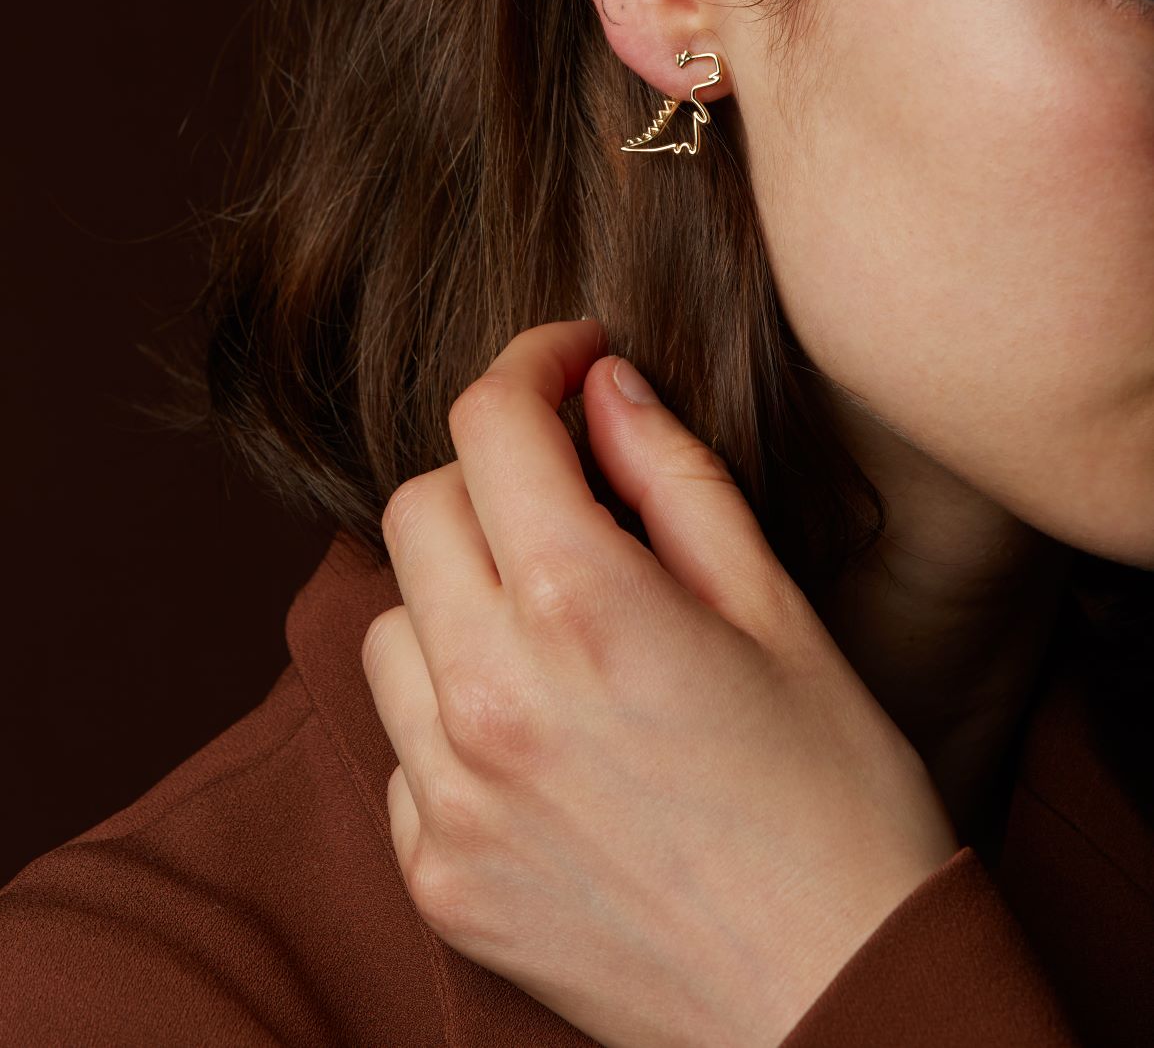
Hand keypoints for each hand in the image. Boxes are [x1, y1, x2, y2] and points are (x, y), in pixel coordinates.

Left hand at [360, 319, 960, 1047]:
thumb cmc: (837, 800)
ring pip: (388, 620)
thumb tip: (603, 386)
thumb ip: (675, 477)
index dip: (531, 363)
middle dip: (492, 474)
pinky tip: (539, 730)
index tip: (571, 362)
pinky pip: (399, 742)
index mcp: (582, 609)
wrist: (838, 1004)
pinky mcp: (434, 876)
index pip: (490, 425)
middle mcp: (488, 697)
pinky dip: (449, 707)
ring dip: (457, 591)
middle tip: (573, 493)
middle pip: (419, 508)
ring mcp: (448, 796)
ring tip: (555, 623)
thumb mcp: (779, 609)